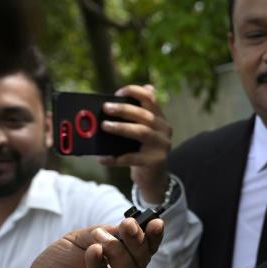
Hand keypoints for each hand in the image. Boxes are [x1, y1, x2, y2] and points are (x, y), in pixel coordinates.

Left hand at [2, 216, 164, 267]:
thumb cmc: (57, 265)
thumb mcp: (77, 240)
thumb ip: (98, 234)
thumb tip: (121, 227)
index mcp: (122, 260)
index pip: (145, 248)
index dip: (153, 236)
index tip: (155, 221)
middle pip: (142, 260)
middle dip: (138, 240)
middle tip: (128, 224)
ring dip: (118, 251)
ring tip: (100, 238)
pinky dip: (100, 267)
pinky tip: (94, 251)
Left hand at [98, 84, 171, 202]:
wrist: (152, 175)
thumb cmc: (139, 149)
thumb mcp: (138, 130)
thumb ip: (131, 117)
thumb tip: (112, 103)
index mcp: (159, 117)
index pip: (150, 98)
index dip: (135, 92)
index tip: (117, 93)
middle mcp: (164, 129)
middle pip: (145, 115)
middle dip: (124, 109)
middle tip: (106, 108)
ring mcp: (162, 145)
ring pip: (142, 132)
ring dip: (122, 128)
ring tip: (104, 126)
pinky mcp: (156, 161)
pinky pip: (133, 158)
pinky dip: (116, 158)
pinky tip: (102, 158)